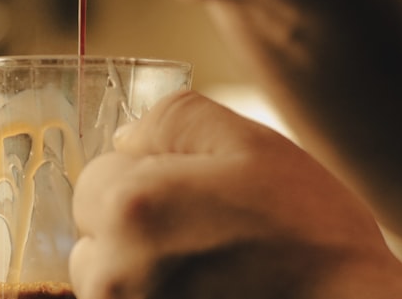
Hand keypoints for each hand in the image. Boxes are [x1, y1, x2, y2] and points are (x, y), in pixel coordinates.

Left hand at [68, 91, 401, 298]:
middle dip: (131, 227)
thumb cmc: (308, 234)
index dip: (141, 176)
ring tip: (210, 270)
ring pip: (108, 281)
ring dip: (141, 271)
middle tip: (203, 233)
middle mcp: (114, 272)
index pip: (94, 178)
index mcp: (130, 206)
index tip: (187, 192)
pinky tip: (209, 292)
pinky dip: (157, 297)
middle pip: (92, 235)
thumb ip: (175, 120)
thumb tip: (126, 139)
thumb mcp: (250, 143)